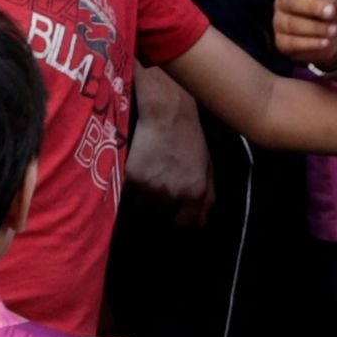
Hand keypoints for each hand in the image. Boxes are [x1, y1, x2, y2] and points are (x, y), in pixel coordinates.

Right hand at [128, 70, 209, 219]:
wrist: (167, 113)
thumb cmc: (190, 137)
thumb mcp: (207, 166)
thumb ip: (208, 197)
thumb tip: (201, 223)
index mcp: (195, 192)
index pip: (184, 222)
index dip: (178, 215)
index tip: (174, 207)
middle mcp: (174, 193)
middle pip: (161, 214)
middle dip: (160, 203)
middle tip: (160, 182)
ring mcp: (152, 187)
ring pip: (143, 204)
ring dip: (144, 195)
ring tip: (149, 173)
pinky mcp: (133, 178)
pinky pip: (128, 193)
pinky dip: (130, 185)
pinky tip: (138, 168)